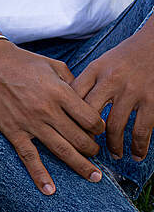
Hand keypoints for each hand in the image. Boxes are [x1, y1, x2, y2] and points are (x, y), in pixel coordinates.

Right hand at [0, 41, 104, 193]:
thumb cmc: (22, 62)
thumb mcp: (53, 65)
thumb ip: (73, 82)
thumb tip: (86, 101)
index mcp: (59, 92)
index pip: (91, 120)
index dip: (99, 128)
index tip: (98, 130)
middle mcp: (47, 110)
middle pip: (80, 138)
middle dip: (93, 149)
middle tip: (95, 152)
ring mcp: (30, 122)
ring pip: (61, 150)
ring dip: (80, 165)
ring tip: (93, 176)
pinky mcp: (13, 130)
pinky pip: (28, 157)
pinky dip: (39, 175)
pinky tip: (49, 190)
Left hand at [73, 43, 153, 160]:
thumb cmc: (123, 57)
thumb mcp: (99, 63)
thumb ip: (85, 82)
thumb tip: (66, 105)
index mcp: (94, 70)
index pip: (73, 97)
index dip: (67, 116)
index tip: (66, 130)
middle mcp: (111, 81)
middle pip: (89, 114)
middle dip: (85, 135)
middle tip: (87, 147)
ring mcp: (131, 92)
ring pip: (115, 127)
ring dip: (113, 145)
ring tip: (113, 154)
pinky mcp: (151, 101)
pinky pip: (142, 129)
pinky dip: (138, 146)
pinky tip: (135, 154)